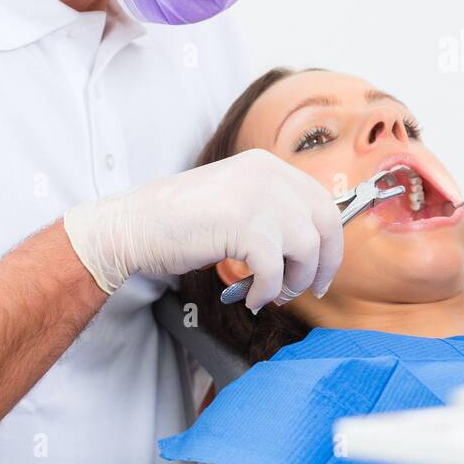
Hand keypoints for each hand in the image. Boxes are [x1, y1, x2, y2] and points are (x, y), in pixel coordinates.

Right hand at [63, 149, 343, 312]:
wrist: (132, 226)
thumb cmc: (180, 223)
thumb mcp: (236, 202)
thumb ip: (271, 212)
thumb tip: (311, 248)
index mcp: (268, 166)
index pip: (322, 203)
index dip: (330, 242)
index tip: (323, 271)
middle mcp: (267, 174)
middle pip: (324, 223)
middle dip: (322, 263)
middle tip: (309, 289)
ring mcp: (255, 195)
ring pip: (305, 247)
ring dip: (292, 280)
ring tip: (271, 294)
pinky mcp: (241, 223)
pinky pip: (274, 268)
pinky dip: (267, 290)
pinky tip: (251, 298)